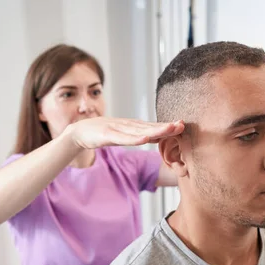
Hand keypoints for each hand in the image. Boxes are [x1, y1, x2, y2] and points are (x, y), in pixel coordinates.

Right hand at [66, 117, 184, 148]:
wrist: (80, 132)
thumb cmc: (103, 133)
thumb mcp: (124, 135)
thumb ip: (139, 135)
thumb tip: (157, 136)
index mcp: (133, 126)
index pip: (153, 126)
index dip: (168, 126)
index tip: (183, 125)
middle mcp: (128, 125)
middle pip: (150, 126)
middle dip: (166, 126)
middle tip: (182, 125)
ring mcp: (118, 129)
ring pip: (139, 131)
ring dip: (155, 130)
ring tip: (169, 129)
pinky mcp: (107, 135)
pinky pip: (123, 138)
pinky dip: (134, 139)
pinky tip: (145, 139)